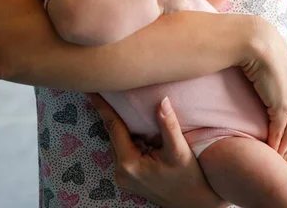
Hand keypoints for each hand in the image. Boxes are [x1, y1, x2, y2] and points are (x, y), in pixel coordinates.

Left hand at [85, 93, 228, 207]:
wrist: (196, 203)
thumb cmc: (189, 178)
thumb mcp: (179, 151)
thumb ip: (168, 125)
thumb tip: (162, 101)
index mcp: (129, 164)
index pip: (113, 127)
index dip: (102, 107)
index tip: (90, 90)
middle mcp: (121, 172)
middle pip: (113, 134)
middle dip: (112, 113)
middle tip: (108, 89)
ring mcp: (124, 177)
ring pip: (118, 142)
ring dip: (122, 125)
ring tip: (122, 104)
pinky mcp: (129, 178)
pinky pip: (124, 149)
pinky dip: (128, 136)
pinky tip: (136, 127)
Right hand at [239, 16, 286, 157]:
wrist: (258, 43)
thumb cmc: (264, 52)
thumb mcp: (280, 69)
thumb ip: (281, 80)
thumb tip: (272, 83)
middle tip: (281, 154)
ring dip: (283, 147)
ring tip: (274, 155)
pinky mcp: (281, 107)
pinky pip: (278, 132)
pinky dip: (274, 143)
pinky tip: (268, 149)